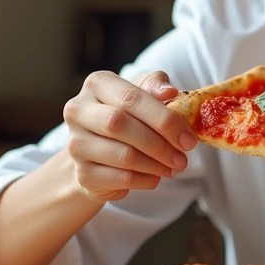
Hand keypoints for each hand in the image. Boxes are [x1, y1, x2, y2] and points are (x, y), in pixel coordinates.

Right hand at [63, 70, 196, 202]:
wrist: (101, 151)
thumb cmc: (128, 115)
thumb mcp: (143, 93)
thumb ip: (155, 86)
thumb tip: (169, 92)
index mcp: (97, 84)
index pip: (131, 98)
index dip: (163, 119)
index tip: (188, 138)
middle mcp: (78, 111)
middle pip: (120, 125)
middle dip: (159, 144)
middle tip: (183, 157)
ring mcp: (76, 144)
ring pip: (122, 155)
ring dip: (156, 164)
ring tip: (174, 167)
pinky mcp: (82, 173)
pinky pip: (120, 178)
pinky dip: (145, 180)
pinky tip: (156, 177)